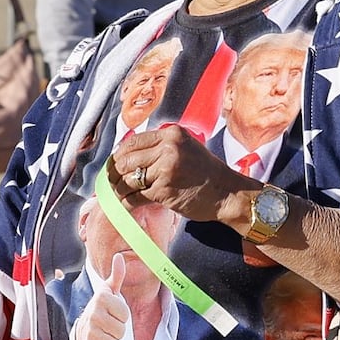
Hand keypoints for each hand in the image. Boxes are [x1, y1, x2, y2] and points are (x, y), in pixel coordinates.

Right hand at [74, 253, 129, 339]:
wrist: (83, 332)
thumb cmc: (101, 311)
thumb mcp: (109, 292)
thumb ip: (117, 275)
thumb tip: (119, 257)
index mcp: (100, 299)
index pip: (125, 313)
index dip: (122, 315)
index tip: (114, 313)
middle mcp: (93, 315)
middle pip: (122, 329)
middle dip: (119, 329)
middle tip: (109, 325)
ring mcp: (90, 333)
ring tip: (105, 334)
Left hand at [107, 125, 252, 224]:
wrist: (228, 193)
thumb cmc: (207, 174)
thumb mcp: (187, 149)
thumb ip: (161, 149)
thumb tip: (130, 158)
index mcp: (171, 134)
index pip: (133, 142)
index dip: (119, 155)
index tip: (115, 165)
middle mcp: (167, 148)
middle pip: (127, 159)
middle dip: (115, 173)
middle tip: (110, 182)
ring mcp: (165, 168)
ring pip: (128, 179)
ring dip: (119, 189)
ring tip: (117, 195)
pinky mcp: (163, 189)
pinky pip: (136, 196)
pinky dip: (128, 202)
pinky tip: (126, 205)